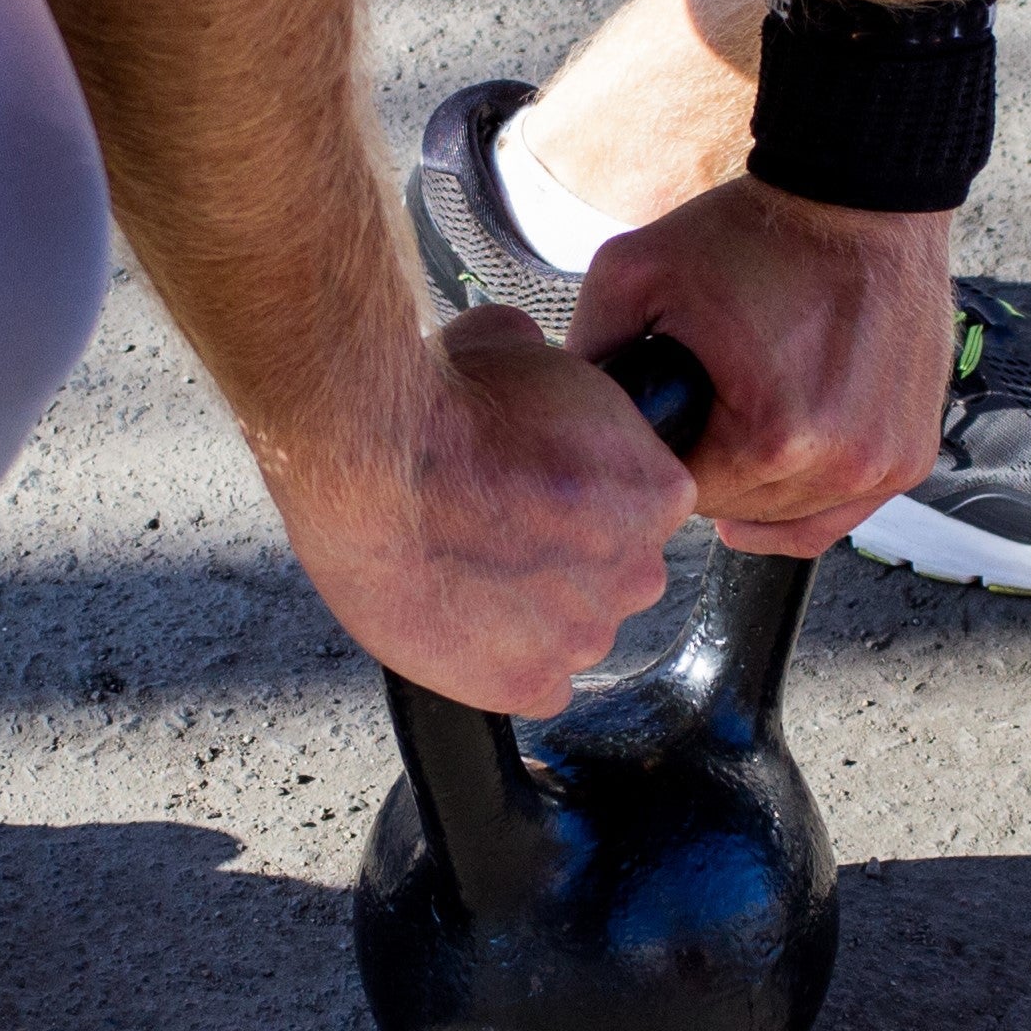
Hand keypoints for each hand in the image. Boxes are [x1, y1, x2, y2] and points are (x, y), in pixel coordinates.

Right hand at [257, 308, 697, 714]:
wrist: (373, 461)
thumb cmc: (444, 402)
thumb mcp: (518, 347)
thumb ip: (549, 371)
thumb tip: (529, 351)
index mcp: (656, 492)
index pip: (646, 508)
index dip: (589, 495)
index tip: (543, 485)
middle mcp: (637, 569)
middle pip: (614, 572)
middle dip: (566, 555)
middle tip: (498, 527)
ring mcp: (583, 633)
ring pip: (571, 629)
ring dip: (530, 609)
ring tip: (462, 570)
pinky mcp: (525, 682)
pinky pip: (533, 683)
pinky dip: (500, 662)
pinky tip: (461, 621)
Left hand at [568, 179, 951, 556]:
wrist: (859, 193)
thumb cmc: (754, 230)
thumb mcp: (633, 272)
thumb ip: (588, 351)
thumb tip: (566, 413)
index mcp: (769, 438)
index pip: (680, 496)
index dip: (657, 454)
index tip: (662, 408)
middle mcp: (839, 465)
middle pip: (738, 513)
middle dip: (709, 466)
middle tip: (702, 403)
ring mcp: (884, 465)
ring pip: (790, 516)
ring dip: (760, 482)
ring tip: (744, 416)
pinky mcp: (911, 452)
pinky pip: (845, 508)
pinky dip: (810, 490)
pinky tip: (780, 465)